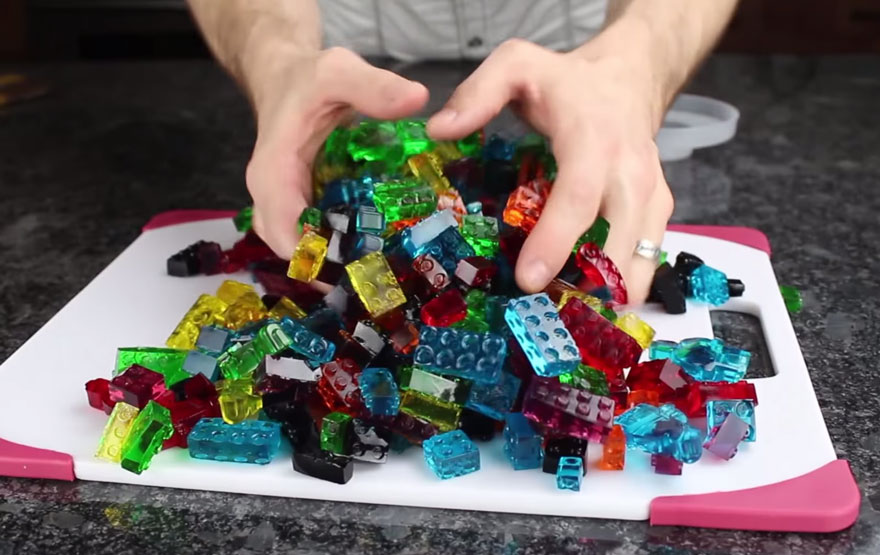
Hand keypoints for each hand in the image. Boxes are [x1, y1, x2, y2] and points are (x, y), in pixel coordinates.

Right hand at [245, 46, 428, 257]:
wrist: (285, 78)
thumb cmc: (309, 78)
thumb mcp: (339, 72)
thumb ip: (374, 86)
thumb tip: (418, 99)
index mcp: (273, 171)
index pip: (284, 226)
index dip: (315, 254)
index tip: (356, 269)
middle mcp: (270, 195)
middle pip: (290, 248)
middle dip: (327, 269)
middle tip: (375, 281)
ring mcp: (282, 204)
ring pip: (297, 249)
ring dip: (331, 265)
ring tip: (376, 276)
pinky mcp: (297, 206)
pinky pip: (309, 238)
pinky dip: (335, 250)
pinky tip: (370, 256)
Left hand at [426, 37, 673, 303]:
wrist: (629, 80)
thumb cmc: (566, 81)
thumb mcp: (518, 65)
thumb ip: (479, 93)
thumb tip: (440, 131)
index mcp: (594, 140)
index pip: (578, 196)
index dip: (555, 241)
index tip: (528, 280)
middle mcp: (631, 173)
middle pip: (621, 240)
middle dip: (591, 286)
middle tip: (550, 320)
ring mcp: (652, 196)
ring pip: (641, 259)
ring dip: (610, 295)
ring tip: (570, 323)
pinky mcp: (658, 212)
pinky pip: (646, 259)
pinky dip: (623, 287)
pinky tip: (591, 306)